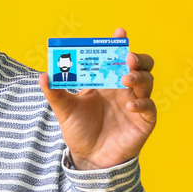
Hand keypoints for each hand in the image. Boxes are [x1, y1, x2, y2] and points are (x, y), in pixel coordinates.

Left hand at [38, 27, 156, 169]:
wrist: (88, 158)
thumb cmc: (79, 130)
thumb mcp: (64, 110)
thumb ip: (55, 93)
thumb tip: (43, 76)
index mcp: (107, 80)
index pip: (116, 57)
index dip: (119, 44)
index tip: (119, 33)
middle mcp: (124, 89)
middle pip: (140, 65)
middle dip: (137, 57)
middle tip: (127, 57)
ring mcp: (136, 103)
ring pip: (147, 81)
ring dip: (139, 76)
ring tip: (126, 78)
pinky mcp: (144, 121)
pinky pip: (149, 107)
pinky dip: (142, 103)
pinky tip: (131, 105)